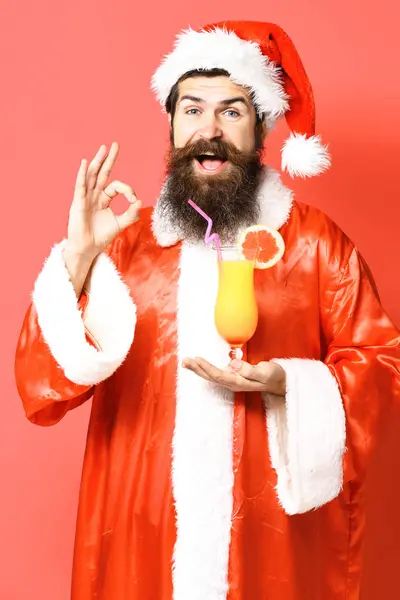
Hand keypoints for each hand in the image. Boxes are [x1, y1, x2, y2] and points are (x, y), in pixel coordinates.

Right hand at [66, 142, 140, 258]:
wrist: (88, 248)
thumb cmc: (101, 236)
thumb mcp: (120, 224)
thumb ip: (131, 214)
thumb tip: (140, 202)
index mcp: (104, 199)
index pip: (116, 186)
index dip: (127, 190)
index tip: (134, 200)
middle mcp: (94, 195)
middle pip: (102, 173)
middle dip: (108, 159)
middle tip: (114, 145)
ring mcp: (85, 198)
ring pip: (92, 176)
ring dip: (97, 162)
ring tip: (103, 149)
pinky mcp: (78, 203)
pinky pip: (80, 186)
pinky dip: (82, 174)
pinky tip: (85, 163)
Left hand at [182, 357, 286, 395]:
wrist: (278, 382)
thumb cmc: (272, 376)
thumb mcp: (264, 372)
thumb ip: (249, 369)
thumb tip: (233, 363)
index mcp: (238, 382)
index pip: (218, 375)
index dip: (206, 368)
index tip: (197, 359)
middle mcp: (232, 383)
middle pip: (211, 377)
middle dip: (197, 369)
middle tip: (185, 361)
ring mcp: (232, 382)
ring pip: (211, 376)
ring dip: (198, 370)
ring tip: (187, 363)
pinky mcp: (233, 378)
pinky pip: (215, 374)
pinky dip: (205, 369)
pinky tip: (199, 366)